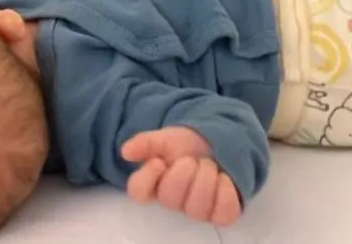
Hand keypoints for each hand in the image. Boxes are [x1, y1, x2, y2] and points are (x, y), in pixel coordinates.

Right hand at [120, 127, 241, 226]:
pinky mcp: (220, 213)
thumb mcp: (166, 138)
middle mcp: (173, 201)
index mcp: (154, 182)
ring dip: (206, 178)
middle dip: (186, 170)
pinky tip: (224, 178)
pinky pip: (223, 213)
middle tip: (193, 159)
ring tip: (210, 166)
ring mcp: (196, 210)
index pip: (138, 192)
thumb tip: (126, 151)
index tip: (159, 161)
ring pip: (196, 208)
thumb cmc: (188, 145)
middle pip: (170, 198)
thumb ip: (146, 143)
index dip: (147, 178)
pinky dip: (226, 191)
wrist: (219, 141)